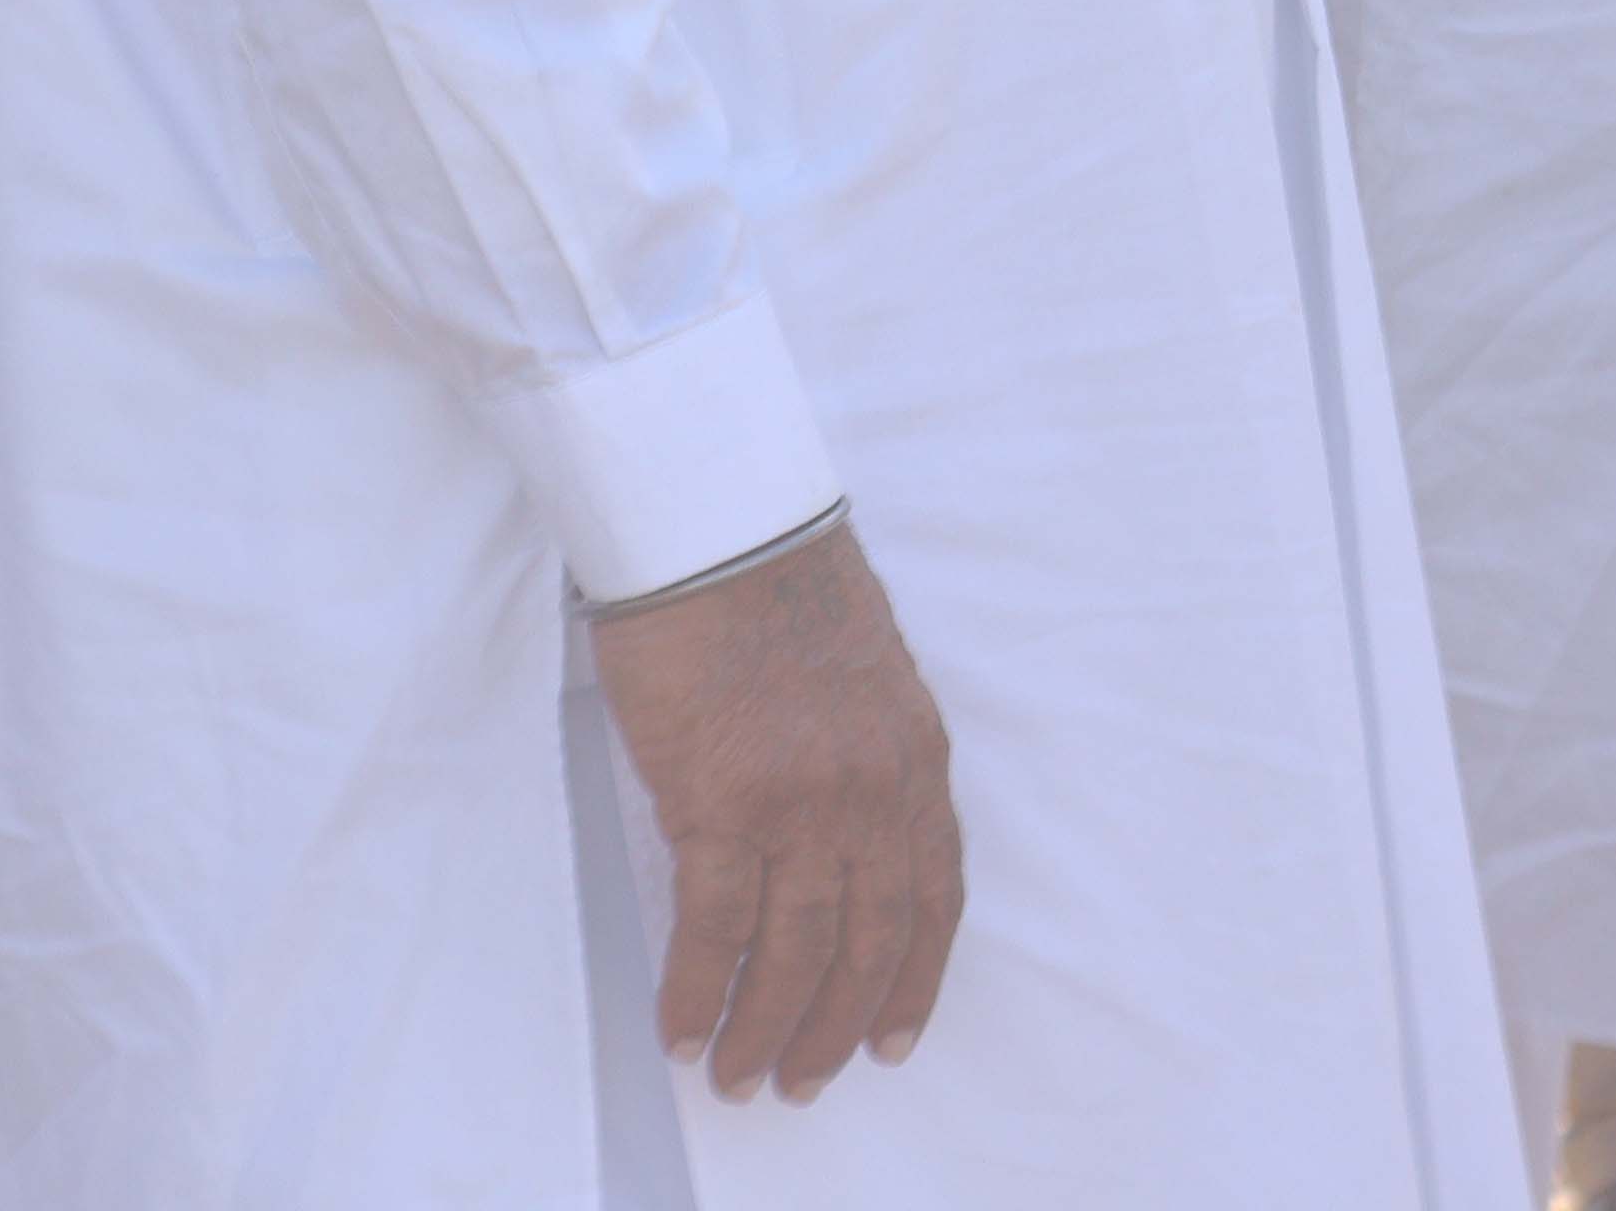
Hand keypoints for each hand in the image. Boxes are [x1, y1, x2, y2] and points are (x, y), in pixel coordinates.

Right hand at [589, 519, 961, 1102]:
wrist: (722, 531)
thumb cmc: (781, 592)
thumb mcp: (866, 683)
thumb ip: (868, 763)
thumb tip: (842, 842)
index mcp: (918, 761)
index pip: (933, 897)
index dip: (914, 979)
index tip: (894, 1038)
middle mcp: (875, 792)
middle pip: (868, 942)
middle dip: (836, 1026)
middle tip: (804, 1084)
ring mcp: (804, 801)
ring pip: (794, 952)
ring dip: (766, 1028)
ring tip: (738, 1078)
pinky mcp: (723, 801)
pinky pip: (716, 927)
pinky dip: (698, 989)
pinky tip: (682, 1028)